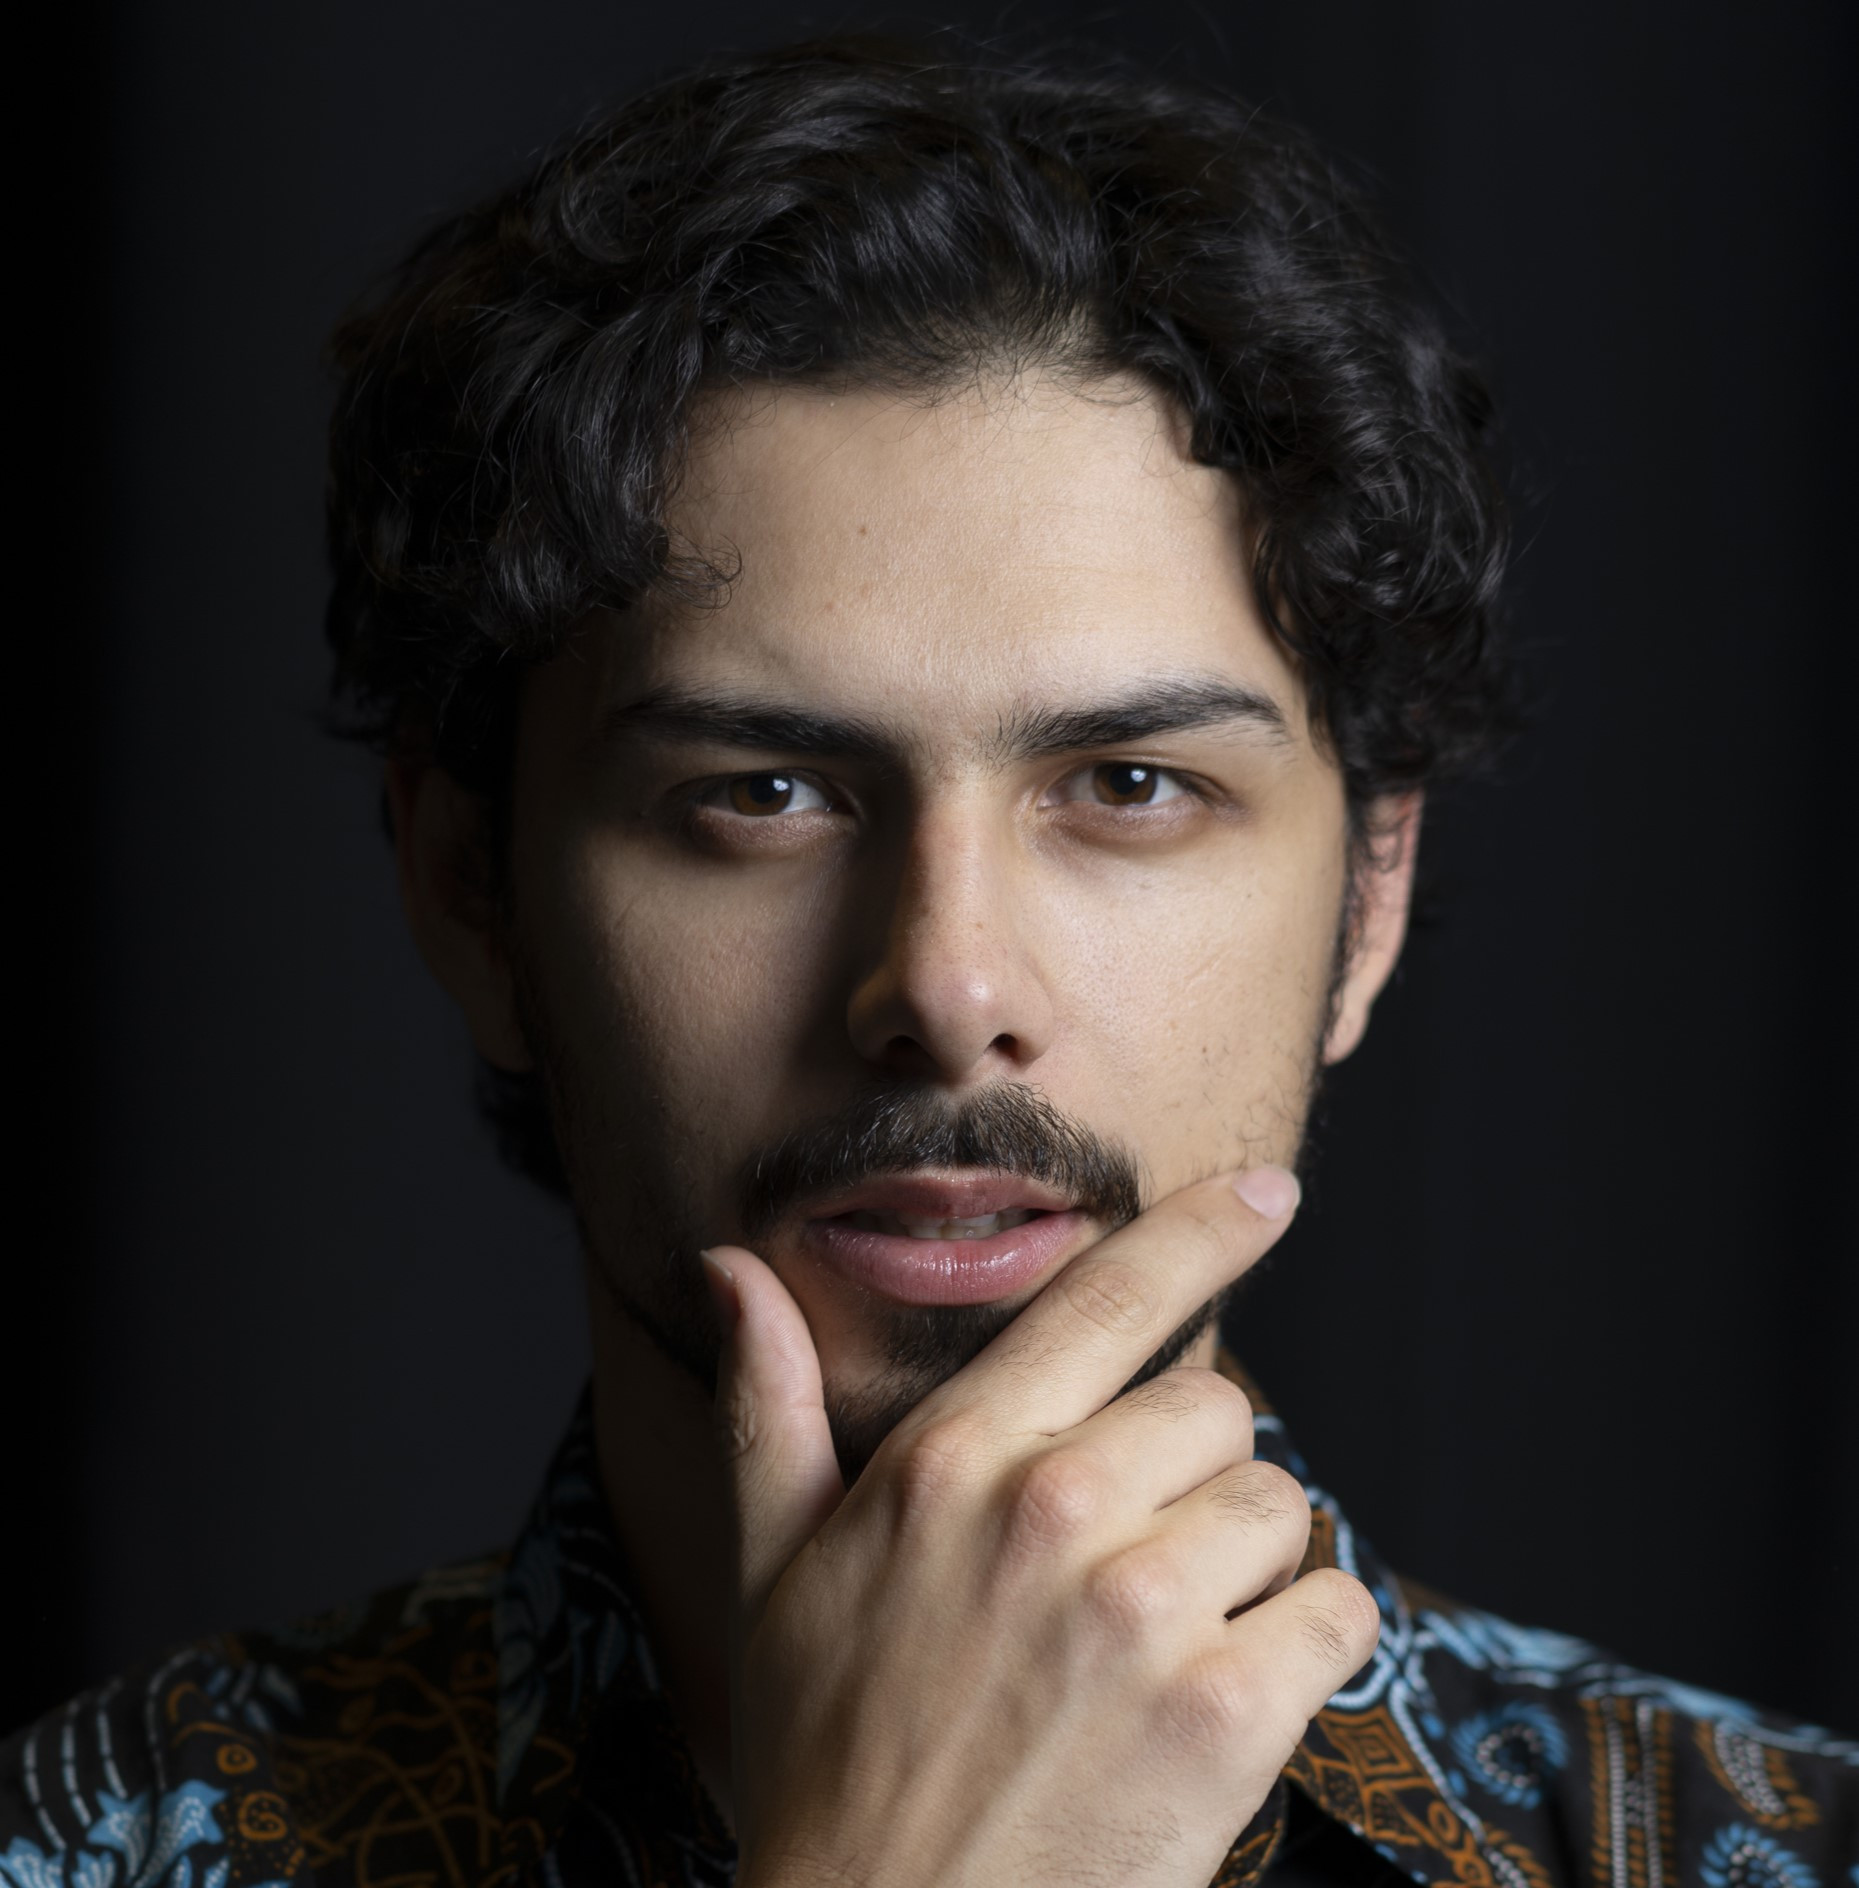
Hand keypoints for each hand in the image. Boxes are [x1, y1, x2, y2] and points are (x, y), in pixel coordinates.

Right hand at [707, 1169, 1380, 1887]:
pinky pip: (1336, 1615)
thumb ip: (766, 1404)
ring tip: (1160, 1648)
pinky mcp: (1224, 1714)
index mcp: (952, 1459)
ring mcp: (1141, 1609)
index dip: (1200, 1230)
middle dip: (1194, 1475)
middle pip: (1217, 1409)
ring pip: (1281, 1508)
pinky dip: (1308, 1648)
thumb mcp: (770, 1571)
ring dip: (1248, 1568)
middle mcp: (1051, 1507)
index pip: (1104, 1297)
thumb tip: (730, 1268)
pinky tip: (1225, 1700)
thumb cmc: (826, 1761)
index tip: (1269, 1190)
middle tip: (1129, 1567)